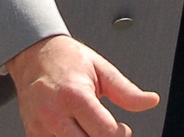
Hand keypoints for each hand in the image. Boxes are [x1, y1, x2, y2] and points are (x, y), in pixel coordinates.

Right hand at [7, 34, 158, 136]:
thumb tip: (150, 101)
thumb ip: (126, 90)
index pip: (105, 133)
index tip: (122, 128)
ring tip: (90, 127)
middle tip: (107, 130)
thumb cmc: (66, 59)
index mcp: (74, 95)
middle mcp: (54, 114)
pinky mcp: (33, 134)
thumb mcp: (101, 69)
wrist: (32, 55)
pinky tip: (76, 130)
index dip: (121, 134)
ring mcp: (40, 127)